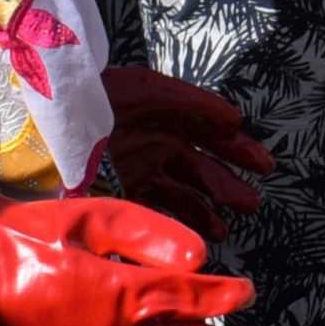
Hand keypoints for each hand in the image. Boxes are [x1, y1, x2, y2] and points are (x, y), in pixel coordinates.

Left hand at [102, 67, 275, 244]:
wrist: (59, 107)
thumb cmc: (105, 92)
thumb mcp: (150, 89)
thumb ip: (193, 103)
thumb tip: (236, 119)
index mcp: (174, 116)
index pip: (215, 136)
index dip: (241, 150)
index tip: (265, 167)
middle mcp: (162, 141)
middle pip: (201, 168)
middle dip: (227, 186)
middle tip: (251, 204)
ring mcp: (142, 163)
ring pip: (179, 192)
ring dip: (200, 211)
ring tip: (221, 233)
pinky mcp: (119, 180)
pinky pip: (148, 204)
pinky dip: (163, 220)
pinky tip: (177, 236)